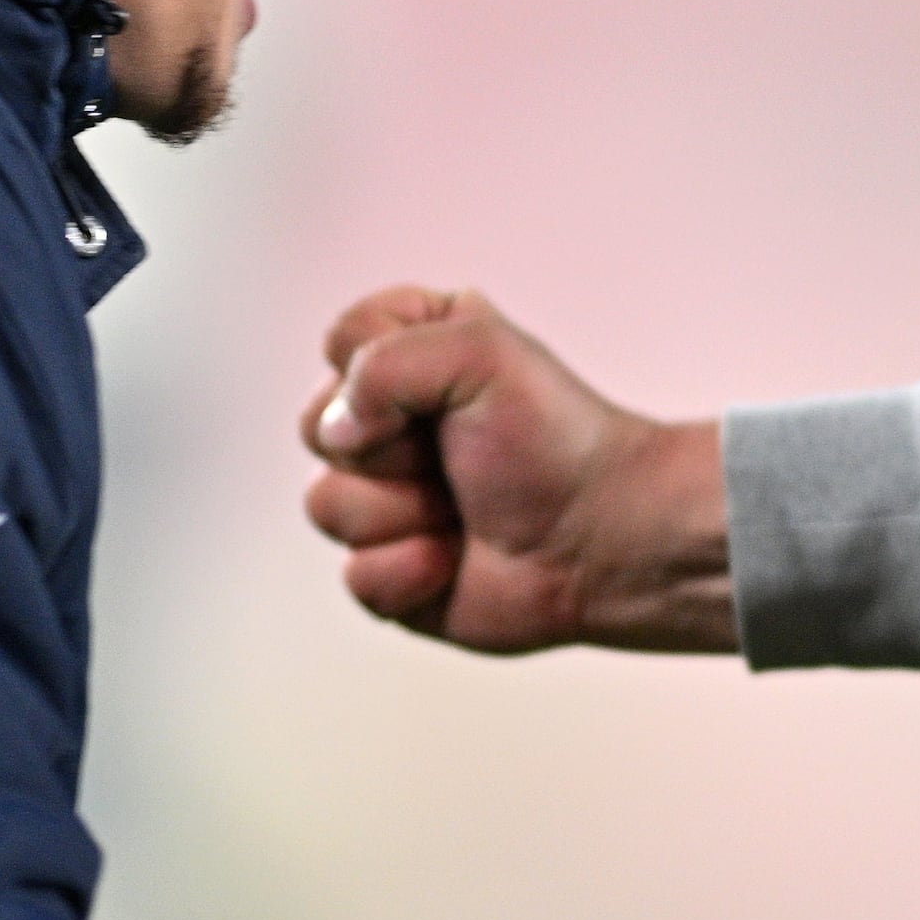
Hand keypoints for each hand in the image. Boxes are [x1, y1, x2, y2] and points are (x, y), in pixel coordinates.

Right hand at [300, 286, 733, 651]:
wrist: (604, 537)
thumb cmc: (554, 438)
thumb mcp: (479, 352)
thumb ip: (383, 362)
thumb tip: (333, 432)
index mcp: (410, 355)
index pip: (340, 342)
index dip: (380, 371)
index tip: (451, 388)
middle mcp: (386, 426)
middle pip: (315, 428)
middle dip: (392, 450)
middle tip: (460, 455)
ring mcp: (382, 502)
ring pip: (328, 506)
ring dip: (406, 514)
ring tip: (463, 512)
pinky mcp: (388, 571)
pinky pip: (355, 576)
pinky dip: (412, 572)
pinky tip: (457, 561)